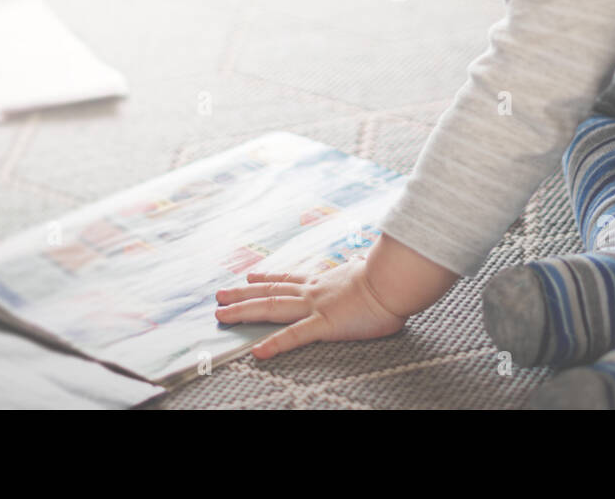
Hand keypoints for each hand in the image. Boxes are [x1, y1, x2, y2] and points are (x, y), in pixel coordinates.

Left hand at [214, 257, 407, 359]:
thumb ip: (358, 269)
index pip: (290, 280)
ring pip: (272, 307)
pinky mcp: (325, 324)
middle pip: (270, 291)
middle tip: (219, 295)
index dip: (267, 278)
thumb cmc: (389, 276)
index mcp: (325, 281)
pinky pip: (295, 336)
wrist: (395, 279)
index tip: (250, 276)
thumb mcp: (368, 270)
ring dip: (244, 311)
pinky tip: (257, 352)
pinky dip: (274, 343)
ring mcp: (316, 307)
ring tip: (221, 315)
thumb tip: (363, 261)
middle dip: (242, 294)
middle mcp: (314, 291)